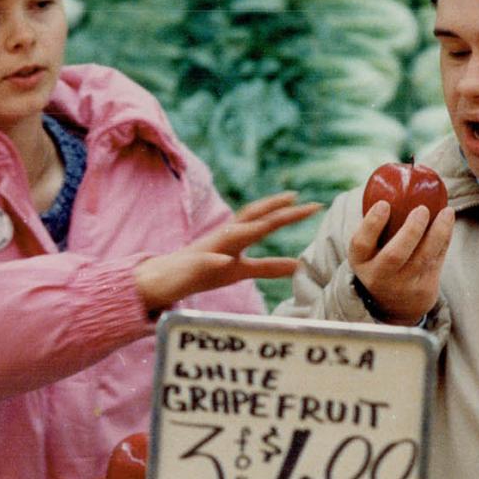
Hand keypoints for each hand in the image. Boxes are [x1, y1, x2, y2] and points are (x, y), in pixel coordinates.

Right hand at [134, 192, 320, 312]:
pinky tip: (223, 261)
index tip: (312, 205)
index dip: (286, 211)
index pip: (264, 219)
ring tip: (268, 224)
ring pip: (228, 235)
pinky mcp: (192, 267)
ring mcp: (207, 250)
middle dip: (274, 209)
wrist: (165, 278)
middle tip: (298, 200)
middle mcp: (223, 237)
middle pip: (251, 218)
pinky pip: (204, 263)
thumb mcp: (241, 271)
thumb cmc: (205, 271)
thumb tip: (297, 264)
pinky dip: (214, 261)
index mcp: (235, 236)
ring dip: (247, 229)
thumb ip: (268, 267)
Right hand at [349, 200, 454, 324]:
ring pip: (423, 258)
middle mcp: (379, 275)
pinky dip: (444, 238)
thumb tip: (397, 178)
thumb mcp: (369, 248)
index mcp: (360, 260)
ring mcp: (402, 285)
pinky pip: (437, 260)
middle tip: (422, 209)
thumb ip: (378, 224)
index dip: (372, 224)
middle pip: (395, 255)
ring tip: (446, 212)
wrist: (393, 302)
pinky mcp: (424, 289)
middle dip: (410, 231)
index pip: (361, 243)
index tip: (384, 204)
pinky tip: (447, 220)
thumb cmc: (380, 259)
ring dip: (437, 233)